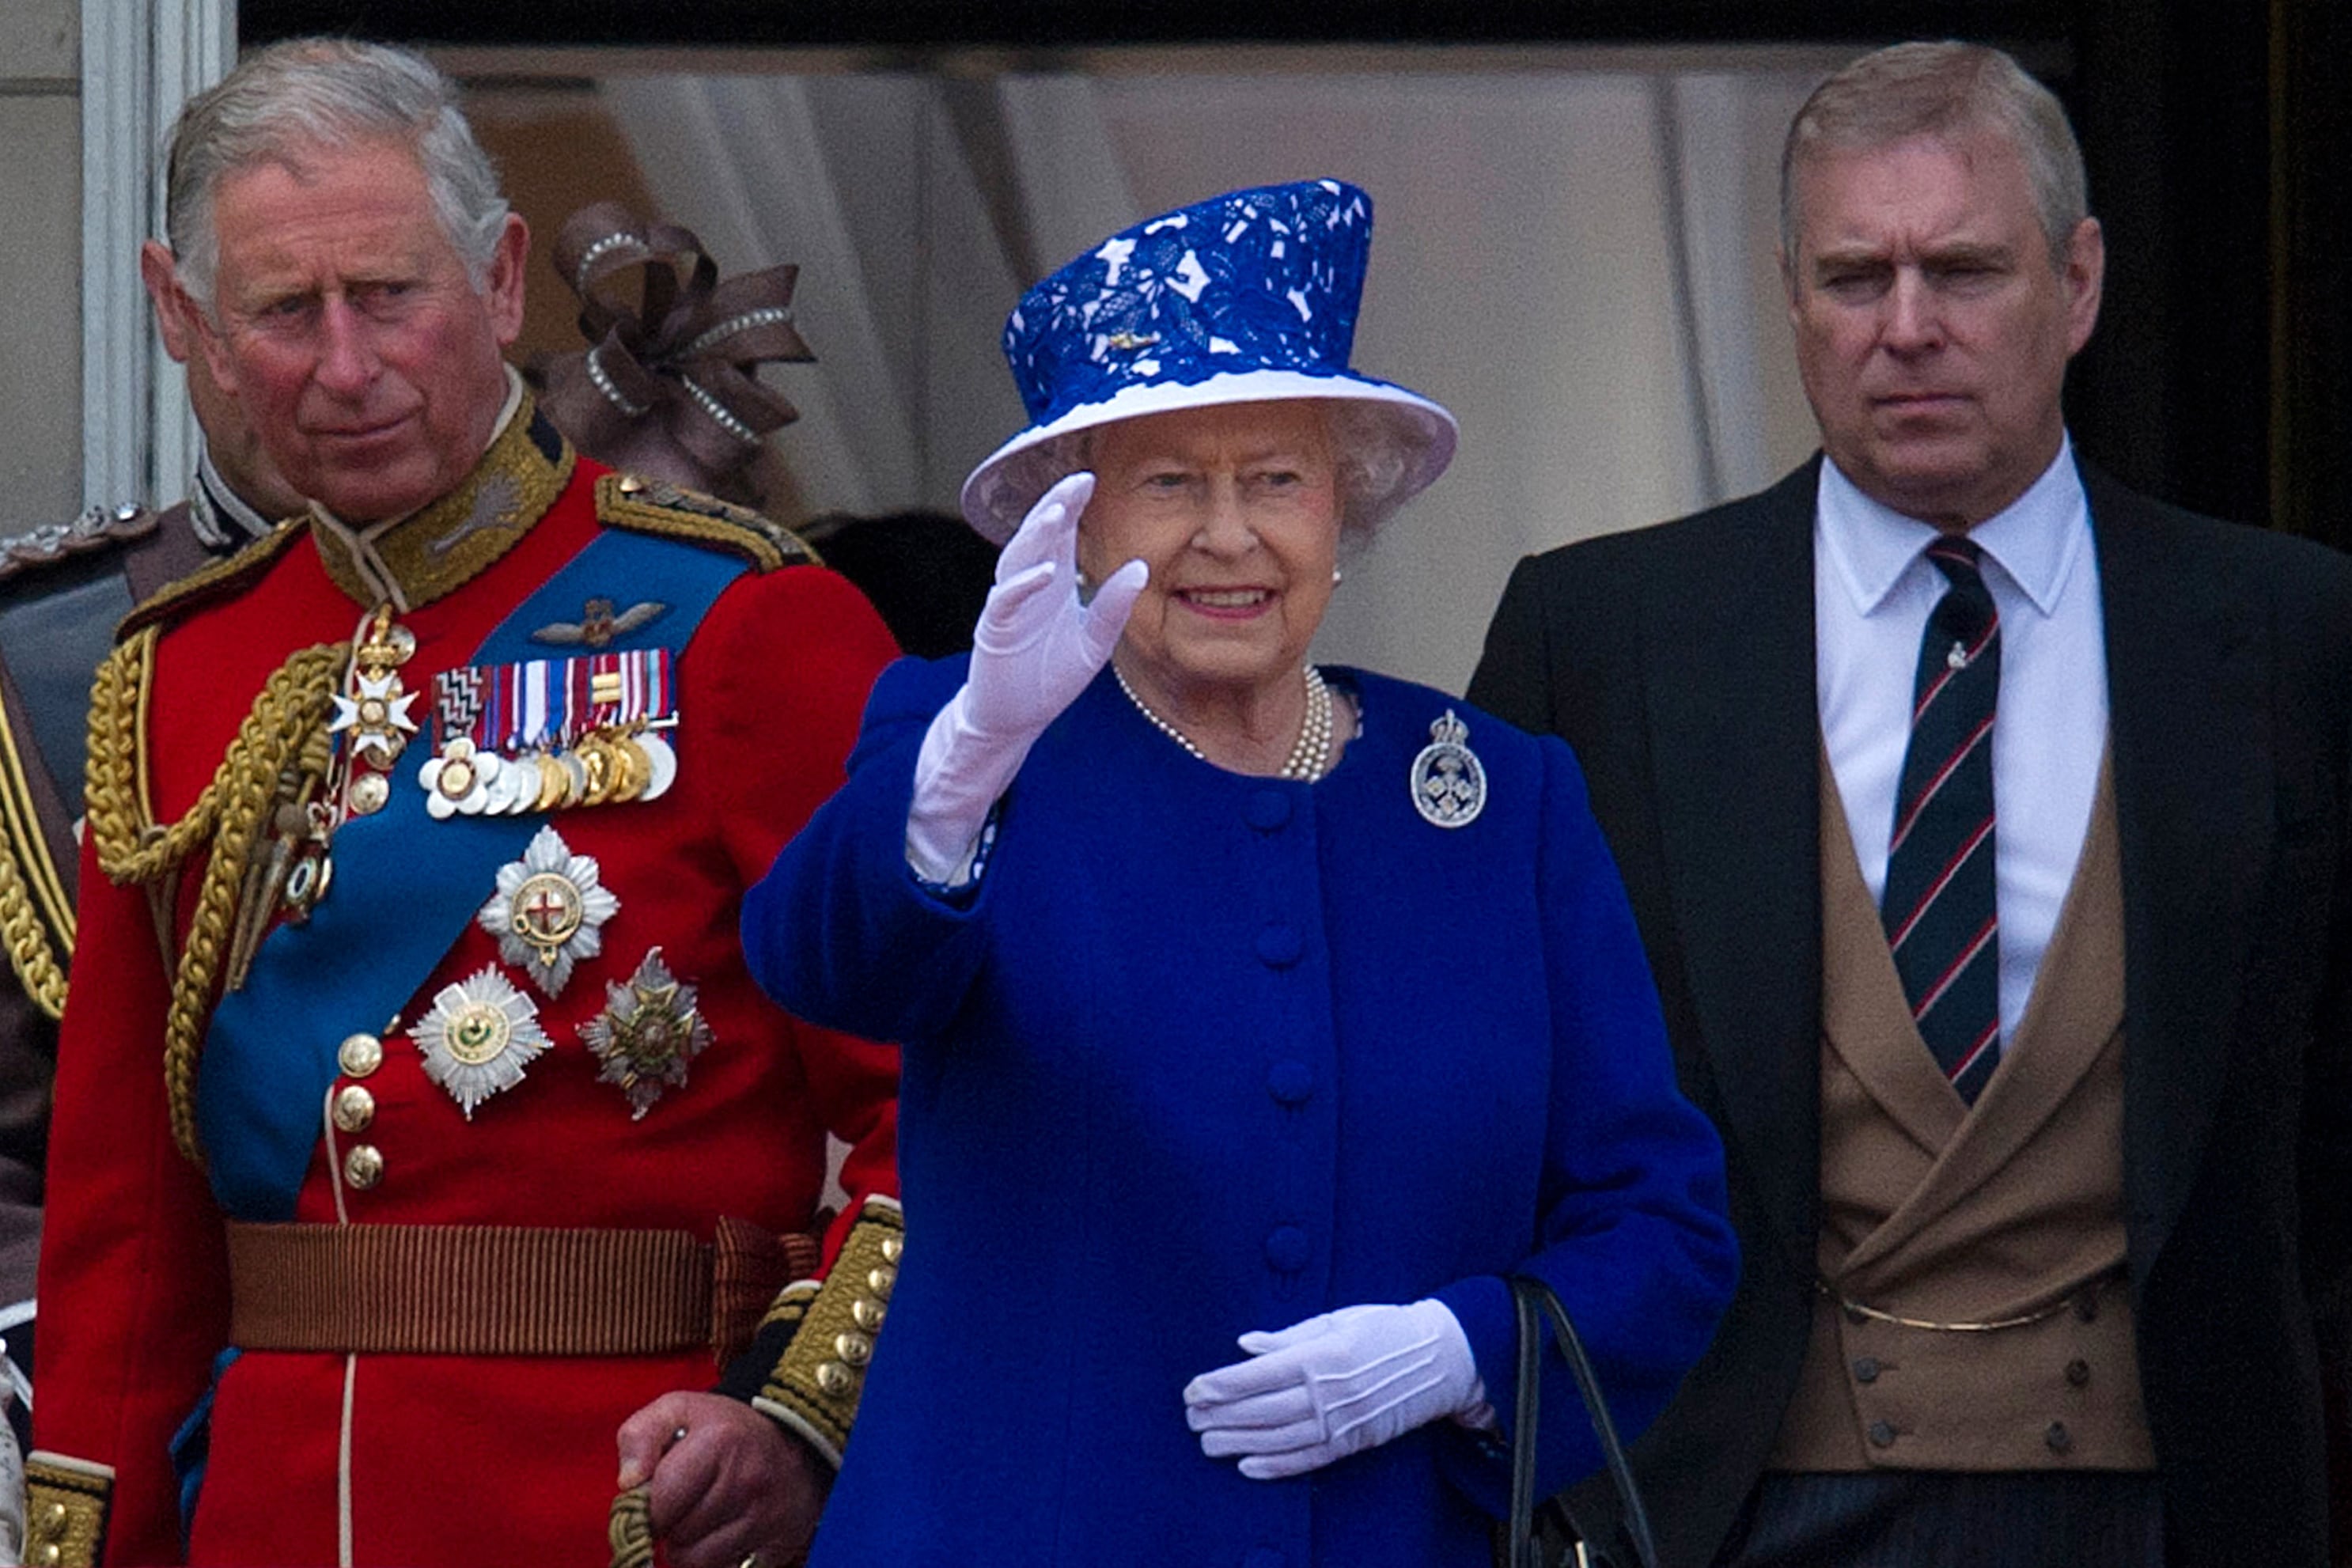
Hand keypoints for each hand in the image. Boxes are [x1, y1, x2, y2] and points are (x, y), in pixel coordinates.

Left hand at [616, 1390, 828, 1567]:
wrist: (794, 1443)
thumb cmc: (725, 1429)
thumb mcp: (678, 1410)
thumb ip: (640, 1435)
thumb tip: (628, 1483)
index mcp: (719, 1441)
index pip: (660, 1501)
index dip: (642, 1506)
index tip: (646, 1498)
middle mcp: (746, 1480)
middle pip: (677, 1534)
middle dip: (668, 1524)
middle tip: (678, 1503)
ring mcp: (763, 1515)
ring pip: (694, 1559)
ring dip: (685, 1545)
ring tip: (696, 1517)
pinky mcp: (774, 1542)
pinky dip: (708, 1557)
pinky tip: (716, 1532)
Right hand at [906, 472, 1147, 879]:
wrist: (1015, 719)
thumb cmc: (1050, 677)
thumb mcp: (1095, 644)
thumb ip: (1114, 608)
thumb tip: (1141, 567)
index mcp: (1053, 583)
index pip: (1061, 535)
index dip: (1072, 505)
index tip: (1091, 478)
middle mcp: (1029, 586)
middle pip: (1038, 535)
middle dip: (1056, 506)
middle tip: (1077, 481)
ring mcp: (1009, 605)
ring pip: (1017, 559)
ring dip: (1036, 536)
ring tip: (1058, 515)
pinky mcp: (995, 631)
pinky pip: (1005, 601)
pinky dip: (1023, 585)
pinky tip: (1044, 572)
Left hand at [1182, 1300, 1482, 1479]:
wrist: (1440, 1358)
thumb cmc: (1385, 1329)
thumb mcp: (1337, 1319)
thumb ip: (1289, 1335)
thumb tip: (1245, 1344)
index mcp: (1322, 1355)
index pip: (1259, 1374)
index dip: (1222, 1384)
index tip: (1193, 1388)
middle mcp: (1329, 1392)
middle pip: (1262, 1410)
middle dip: (1221, 1415)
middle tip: (1190, 1419)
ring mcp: (1342, 1421)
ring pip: (1279, 1438)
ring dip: (1238, 1443)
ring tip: (1207, 1444)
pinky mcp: (1354, 1441)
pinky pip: (1308, 1458)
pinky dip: (1276, 1465)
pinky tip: (1247, 1466)